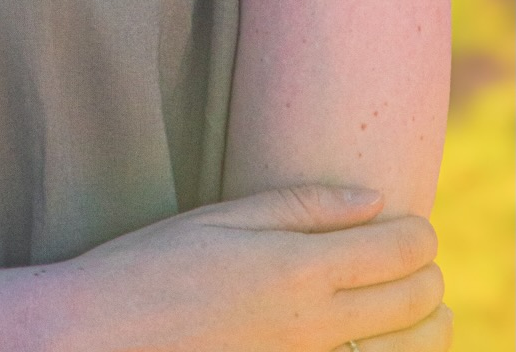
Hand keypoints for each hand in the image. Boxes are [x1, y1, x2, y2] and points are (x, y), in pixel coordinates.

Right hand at [55, 184, 449, 351]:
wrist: (107, 338)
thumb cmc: (154, 267)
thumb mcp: (223, 219)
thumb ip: (300, 207)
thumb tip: (371, 199)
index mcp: (298, 268)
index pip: (396, 250)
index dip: (418, 235)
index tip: (415, 226)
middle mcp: (314, 324)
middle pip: (411, 302)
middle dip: (428, 277)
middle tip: (419, 261)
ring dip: (425, 327)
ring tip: (422, 309)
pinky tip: (379, 344)